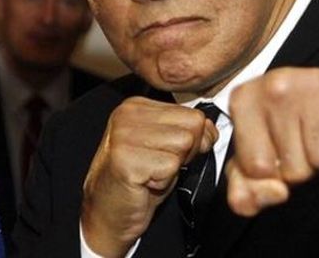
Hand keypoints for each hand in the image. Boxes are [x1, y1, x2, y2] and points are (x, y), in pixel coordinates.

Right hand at [80, 97, 218, 256]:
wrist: (107, 213)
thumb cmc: (137, 180)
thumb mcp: (164, 146)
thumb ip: (185, 130)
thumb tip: (211, 128)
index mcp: (136, 106)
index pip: (192, 113)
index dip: (194, 139)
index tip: (171, 153)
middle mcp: (127, 115)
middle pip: (192, 127)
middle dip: (187, 152)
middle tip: (161, 166)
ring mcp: (124, 136)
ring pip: (184, 144)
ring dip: (174, 167)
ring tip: (152, 172)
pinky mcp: (126, 160)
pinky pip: (170, 167)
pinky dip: (164, 181)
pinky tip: (145, 183)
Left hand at [226, 67, 318, 216]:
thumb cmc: (295, 132)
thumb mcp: (260, 165)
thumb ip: (246, 192)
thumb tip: (275, 192)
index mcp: (243, 100)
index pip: (257, 169)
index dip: (272, 172)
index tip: (277, 150)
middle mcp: (274, 84)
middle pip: (293, 168)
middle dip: (303, 165)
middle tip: (306, 140)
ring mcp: (310, 80)